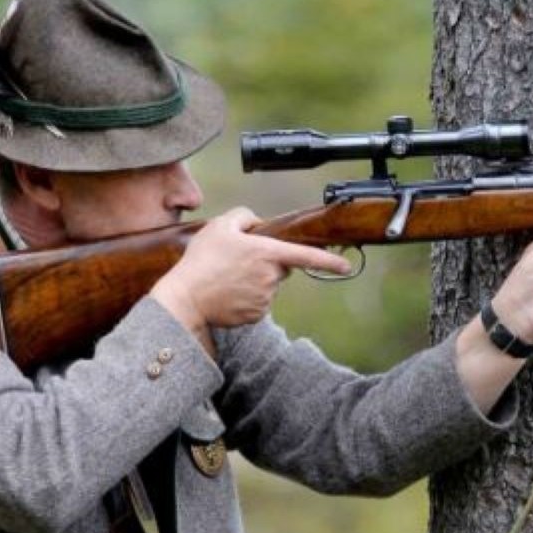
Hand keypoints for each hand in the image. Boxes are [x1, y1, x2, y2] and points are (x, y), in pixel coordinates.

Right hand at [149, 207, 351, 334]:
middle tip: (238, 261)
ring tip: (227, 278)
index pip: (306, 256)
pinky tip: (228, 293)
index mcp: (267, 253)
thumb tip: (256, 223)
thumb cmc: (201, 260)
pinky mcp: (256, 316)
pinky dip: (246, 299)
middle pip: (280, 268)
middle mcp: (271, 277)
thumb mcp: (220, 226)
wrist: (185, 297)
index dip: (329, 261)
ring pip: (268, 286)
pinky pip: (258, 303)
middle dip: (267, 264)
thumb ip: (244, 217)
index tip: (347, 266)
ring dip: (254, 281)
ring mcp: (265, 299)